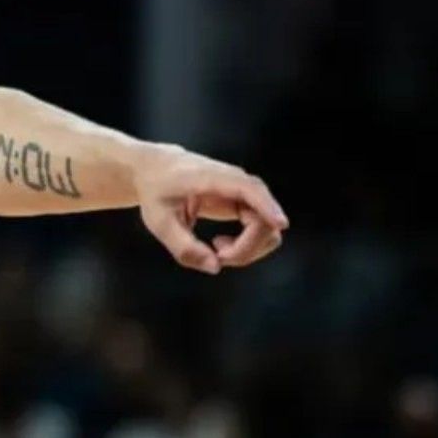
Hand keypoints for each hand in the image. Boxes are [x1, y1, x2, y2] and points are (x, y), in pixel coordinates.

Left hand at [133, 144, 288, 274]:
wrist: (157, 171)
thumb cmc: (157, 193)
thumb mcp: (158, 222)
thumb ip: (183, 246)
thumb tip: (215, 267)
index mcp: (211, 177)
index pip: (248, 188)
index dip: (266, 206)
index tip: (280, 223)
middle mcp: (234, 180)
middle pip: (264, 216)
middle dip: (247, 247)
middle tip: (217, 257)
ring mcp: (243, 191)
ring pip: (267, 226)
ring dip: (248, 249)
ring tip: (216, 250)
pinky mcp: (245, 202)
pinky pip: (261, 228)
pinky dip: (246, 245)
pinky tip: (220, 244)